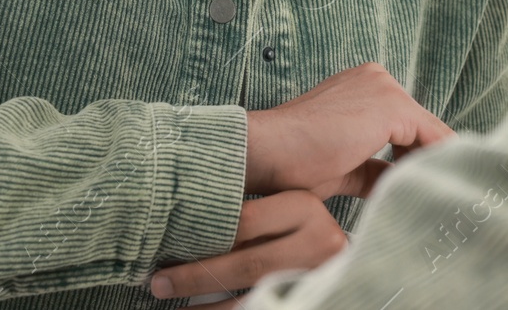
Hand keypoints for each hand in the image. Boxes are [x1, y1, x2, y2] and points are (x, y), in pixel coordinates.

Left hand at [149, 190, 346, 300]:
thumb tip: (187, 221)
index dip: (203, 234)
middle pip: (247, 263)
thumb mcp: (284, 212)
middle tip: (158, 282)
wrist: (350, 262)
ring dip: (206, 307)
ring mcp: (317, 275)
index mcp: (305, 207)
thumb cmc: (303, 232)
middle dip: (197, 276)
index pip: (245, 221)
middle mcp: (318, 241)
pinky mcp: (310, 300)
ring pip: (252, 297)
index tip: (167, 241)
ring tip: (171, 307)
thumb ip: (251, 217)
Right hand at [246, 63, 453, 199]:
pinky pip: (432, 138)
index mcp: (363, 86)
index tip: (416, 188)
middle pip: (420, 127)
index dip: (413, 160)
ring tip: (421, 197)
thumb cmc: (292, 161)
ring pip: (428, 133)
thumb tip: (396, 185)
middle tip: (422, 197)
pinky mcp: (392, 106)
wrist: (267, 151)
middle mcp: (377, 78)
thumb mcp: (344, 167)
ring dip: (427, 166)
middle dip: (422, 163)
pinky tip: (424, 188)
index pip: (405, 125)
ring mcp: (386, 88)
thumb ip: (372, 170)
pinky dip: (431, 164)